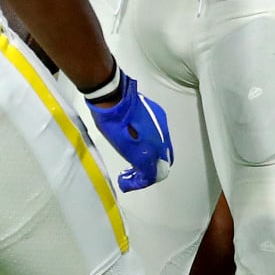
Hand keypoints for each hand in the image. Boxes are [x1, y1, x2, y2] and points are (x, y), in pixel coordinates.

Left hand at [86, 74, 173, 191]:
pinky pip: (157, 136)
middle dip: (149, 171)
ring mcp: (159, 120)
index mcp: (156, 139)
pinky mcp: (154, 114)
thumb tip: (146, 171)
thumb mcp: (122, 144)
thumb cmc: (113, 119)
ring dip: (149, 158)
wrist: (111, 93)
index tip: (128, 182)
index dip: (144, 180)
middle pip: (163, 159)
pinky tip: (135, 144)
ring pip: (161, 147)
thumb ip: (138, 159)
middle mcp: (162, 130)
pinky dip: (149, 146)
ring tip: (131, 161)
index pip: (158, 168)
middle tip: (132, 175)